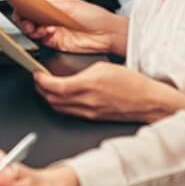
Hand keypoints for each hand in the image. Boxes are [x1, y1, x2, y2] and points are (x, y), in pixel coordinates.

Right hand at [13, 0, 127, 54]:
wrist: (107, 34)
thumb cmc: (96, 16)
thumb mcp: (70, 5)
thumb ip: (50, 5)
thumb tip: (33, 4)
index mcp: (54, 7)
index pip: (33, 7)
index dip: (24, 10)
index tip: (21, 12)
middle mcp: (52, 19)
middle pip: (30, 20)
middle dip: (25, 21)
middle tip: (29, 23)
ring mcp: (54, 31)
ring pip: (33, 31)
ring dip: (32, 30)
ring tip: (40, 29)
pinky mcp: (57, 43)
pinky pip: (42, 41)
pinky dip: (40, 38)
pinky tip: (47, 34)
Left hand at [33, 61, 184, 122]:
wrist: (148, 101)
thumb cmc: (132, 83)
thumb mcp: (103, 67)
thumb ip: (82, 72)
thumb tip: (69, 75)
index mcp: (88, 86)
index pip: (54, 86)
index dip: (40, 80)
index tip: (36, 73)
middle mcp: (86, 102)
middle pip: (51, 99)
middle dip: (40, 89)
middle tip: (38, 79)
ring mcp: (88, 112)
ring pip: (58, 108)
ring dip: (48, 98)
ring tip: (47, 87)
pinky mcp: (92, 118)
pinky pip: (69, 112)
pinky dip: (60, 104)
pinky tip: (61, 97)